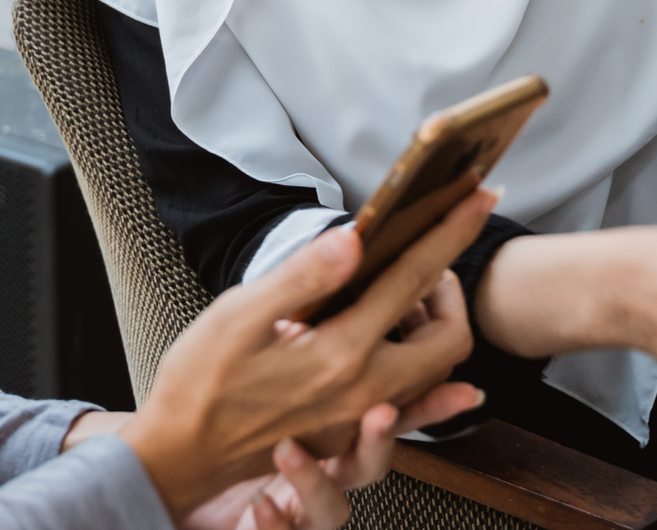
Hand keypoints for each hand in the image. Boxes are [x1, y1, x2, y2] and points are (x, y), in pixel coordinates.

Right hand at [118, 189, 494, 515]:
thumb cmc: (199, 383)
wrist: (179, 457)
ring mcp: (360, 422)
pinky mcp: (349, 437)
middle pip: (449, 340)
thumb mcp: (238, 316)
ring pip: (432, 376)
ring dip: (434, 331)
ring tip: (406, 296)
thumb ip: (302, 277)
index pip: (413, 280)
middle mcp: (363, 392)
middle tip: (423, 258)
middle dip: (451, 290)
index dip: (449, 234)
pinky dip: (422, 378)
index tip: (476, 199)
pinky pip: (408, 405)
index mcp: (340, 354)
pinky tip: (413, 359)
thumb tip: (354, 238)